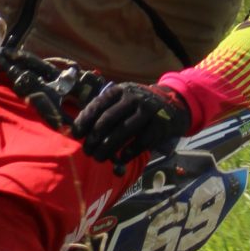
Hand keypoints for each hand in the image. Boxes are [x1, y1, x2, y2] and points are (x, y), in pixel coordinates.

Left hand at [69, 79, 188, 167]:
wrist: (173, 105)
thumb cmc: (138, 107)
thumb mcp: (122, 100)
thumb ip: (104, 111)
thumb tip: (79, 131)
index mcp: (119, 91)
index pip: (97, 105)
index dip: (84, 121)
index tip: (76, 135)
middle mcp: (133, 98)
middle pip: (107, 120)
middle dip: (94, 138)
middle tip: (87, 151)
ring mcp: (147, 111)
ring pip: (122, 132)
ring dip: (107, 148)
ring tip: (98, 158)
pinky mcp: (160, 125)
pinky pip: (140, 142)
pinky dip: (128, 153)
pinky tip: (121, 159)